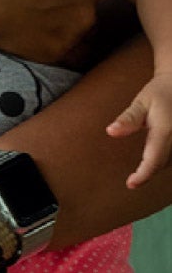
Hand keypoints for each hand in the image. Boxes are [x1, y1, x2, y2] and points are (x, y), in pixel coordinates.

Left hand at [107, 71, 171, 187]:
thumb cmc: (158, 93)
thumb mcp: (141, 102)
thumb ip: (128, 118)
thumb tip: (110, 132)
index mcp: (164, 132)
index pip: (153, 160)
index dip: (143, 175)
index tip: (130, 184)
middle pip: (161, 164)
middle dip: (146, 174)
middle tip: (131, 182)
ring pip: (167, 163)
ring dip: (154, 169)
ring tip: (139, 176)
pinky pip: (171, 158)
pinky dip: (161, 162)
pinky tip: (150, 163)